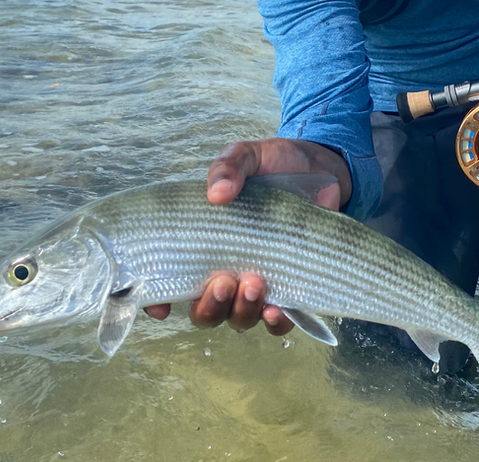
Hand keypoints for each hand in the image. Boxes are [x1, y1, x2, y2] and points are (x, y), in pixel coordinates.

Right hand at [144, 138, 351, 334]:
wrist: (320, 168)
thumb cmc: (274, 165)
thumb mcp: (246, 156)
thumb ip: (228, 167)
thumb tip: (216, 194)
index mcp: (204, 244)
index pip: (171, 282)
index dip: (158, 301)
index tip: (161, 306)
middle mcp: (225, 271)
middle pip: (205, 311)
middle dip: (209, 304)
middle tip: (222, 281)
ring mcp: (257, 283)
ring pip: (238, 318)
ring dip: (241, 310)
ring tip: (253, 282)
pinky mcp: (292, 288)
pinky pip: (278, 321)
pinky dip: (274, 321)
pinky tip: (276, 308)